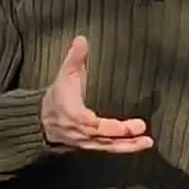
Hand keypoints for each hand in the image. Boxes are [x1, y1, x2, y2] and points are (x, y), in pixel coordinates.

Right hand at [40, 36, 153, 151]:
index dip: (113, 127)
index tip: (131, 124)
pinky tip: (138, 144)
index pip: (94, 125)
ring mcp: (86, 142)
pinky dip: (123, 148)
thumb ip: (74, 58)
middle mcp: (81, 132)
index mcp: (74, 115)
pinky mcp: (91, 146)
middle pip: (104, 138)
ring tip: (147, 142)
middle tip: (143, 130)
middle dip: (124, 136)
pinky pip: (108, 149)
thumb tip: (81, 39)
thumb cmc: (57, 96)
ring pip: (108, 147)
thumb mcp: (64, 75)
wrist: (41, 120)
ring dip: (128, 146)